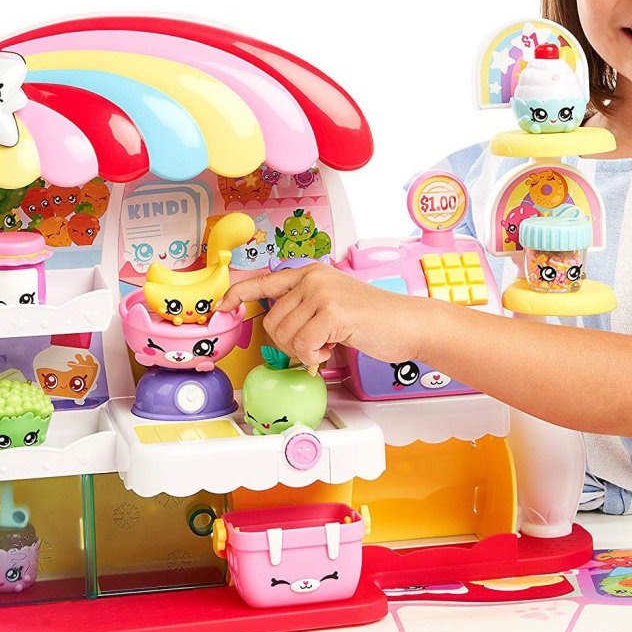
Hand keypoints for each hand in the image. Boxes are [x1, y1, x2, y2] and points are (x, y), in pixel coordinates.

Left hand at [217, 264, 421, 368]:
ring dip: (304, 351)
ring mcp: (322, 293)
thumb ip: (305, 308)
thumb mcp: (333, 305)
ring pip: (285, 335)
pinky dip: (315, 357)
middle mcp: (312, 278)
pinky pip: (304, 345)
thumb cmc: (374, 319)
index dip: (239, 294)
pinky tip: (333, 348)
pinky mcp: (332, 312)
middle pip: (272, 322)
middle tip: (316, 344)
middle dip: (289, 343)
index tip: (224, 306)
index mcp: (311, 273)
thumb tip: (277, 328)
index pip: (264, 281)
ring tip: (329, 343)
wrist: (408, 323)